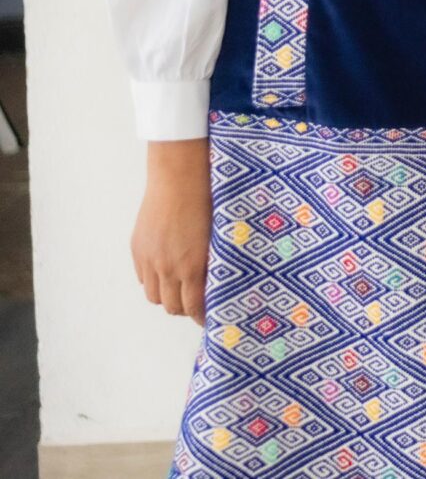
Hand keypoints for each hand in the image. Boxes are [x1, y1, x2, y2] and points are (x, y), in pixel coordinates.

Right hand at [132, 138, 211, 322]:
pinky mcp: (138, 248)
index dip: (202, 317)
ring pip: (154, 296)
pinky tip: (167, 273)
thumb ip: (215, 262)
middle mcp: (167, 267)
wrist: (179, 176)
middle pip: (172, 306)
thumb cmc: (210, 200)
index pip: (193, 307)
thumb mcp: (219, 236)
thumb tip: (219, 283)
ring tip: (182, 290)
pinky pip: (142, 278)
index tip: (211, 318)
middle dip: (186, 309)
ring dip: (168, 297)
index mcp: (192, 266)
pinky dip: (154, 281)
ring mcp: (149, 258)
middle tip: (198, 305)